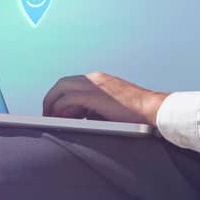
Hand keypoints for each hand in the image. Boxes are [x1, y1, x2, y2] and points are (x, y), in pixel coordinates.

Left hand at [42, 71, 168, 127]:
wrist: (152, 110)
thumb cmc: (136, 113)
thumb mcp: (111, 107)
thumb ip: (95, 108)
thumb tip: (80, 118)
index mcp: (99, 80)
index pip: (71, 83)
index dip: (59, 97)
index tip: (55, 111)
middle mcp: (94, 79)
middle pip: (62, 83)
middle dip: (51, 99)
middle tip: (46, 115)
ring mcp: (94, 85)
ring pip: (61, 89)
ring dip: (52, 104)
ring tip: (49, 119)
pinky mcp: (95, 95)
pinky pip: (68, 99)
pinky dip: (60, 109)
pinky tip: (59, 120)